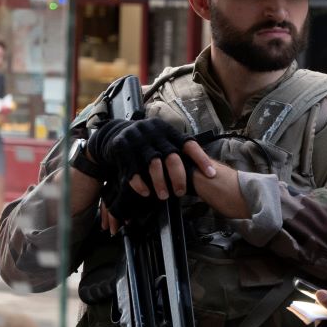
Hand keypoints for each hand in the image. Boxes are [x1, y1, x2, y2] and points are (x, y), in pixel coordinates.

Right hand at [84, 118, 204, 197]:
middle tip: (180, 193)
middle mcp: (154, 132)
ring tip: (164, 196)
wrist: (114, 133)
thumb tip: (203, 168)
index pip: (189, 144)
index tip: (211, 175)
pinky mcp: (122, 148)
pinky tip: (146, 192)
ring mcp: (138, 139)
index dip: (201, 159)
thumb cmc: (146, 142)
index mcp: (168, 130)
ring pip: (153, 164)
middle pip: (171, 156)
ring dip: (160, 182)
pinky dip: (140, 183)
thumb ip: (178, 149)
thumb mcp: (162, 140)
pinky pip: (133, 169)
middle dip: (178, 177)